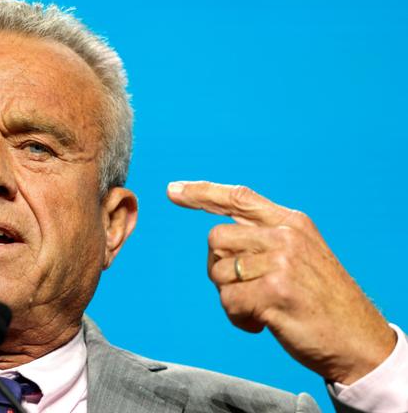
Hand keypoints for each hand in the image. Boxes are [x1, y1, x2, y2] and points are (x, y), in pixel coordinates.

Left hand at [167, 180, 395, 384]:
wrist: (358, 341)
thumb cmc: (322, 303)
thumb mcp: (301, 257)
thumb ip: (264, 240)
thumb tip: (218, 239)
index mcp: (292, 223)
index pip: (238, 198)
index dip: (202, 192)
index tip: (173, 190)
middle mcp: (286, 235)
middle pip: (216, 240)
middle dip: (219, 268)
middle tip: (245, 290)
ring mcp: (281, 262)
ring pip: (219, 273)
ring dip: (231, 298)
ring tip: (260, 309)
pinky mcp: (275, 291)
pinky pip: (228, 301)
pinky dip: (238, 318)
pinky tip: (261, 323)